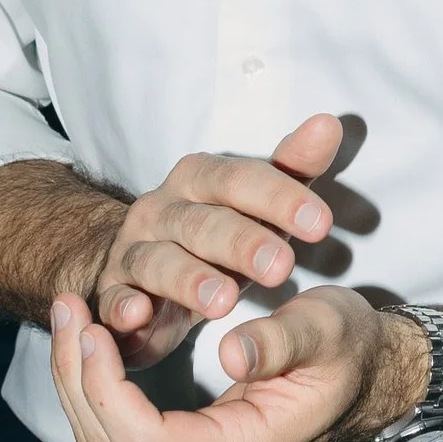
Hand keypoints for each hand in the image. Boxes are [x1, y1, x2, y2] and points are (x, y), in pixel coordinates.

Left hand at [48, 279, 424, 441]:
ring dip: (78, 380)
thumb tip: (232, 354)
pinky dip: (94, 389)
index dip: (104, 385)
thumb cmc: (348, 348)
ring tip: (70, 316)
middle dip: (77, 374)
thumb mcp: (325, 328)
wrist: (365, 375)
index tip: (92, 325)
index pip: (145, 439)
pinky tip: (89, 342)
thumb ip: (281, 342)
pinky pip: (120, 435)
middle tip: (68, 305)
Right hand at [90, 113, 344, 365]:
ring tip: (224, 301)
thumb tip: (329, 124)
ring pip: (157, 261)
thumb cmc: (212, 236)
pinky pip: (113, 300)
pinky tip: (138, 316)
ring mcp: (133, 251)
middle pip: (201, 222)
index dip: (279, 197)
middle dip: (242, 243)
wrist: (134, 270)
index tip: (322, 224)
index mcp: (197, 180)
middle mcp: (161, 210)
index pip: (238, 179)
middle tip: (282, 267)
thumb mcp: (254, 204)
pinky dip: (122, 308)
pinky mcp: (114, 295)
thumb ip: (292, 168)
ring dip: (189, 279)